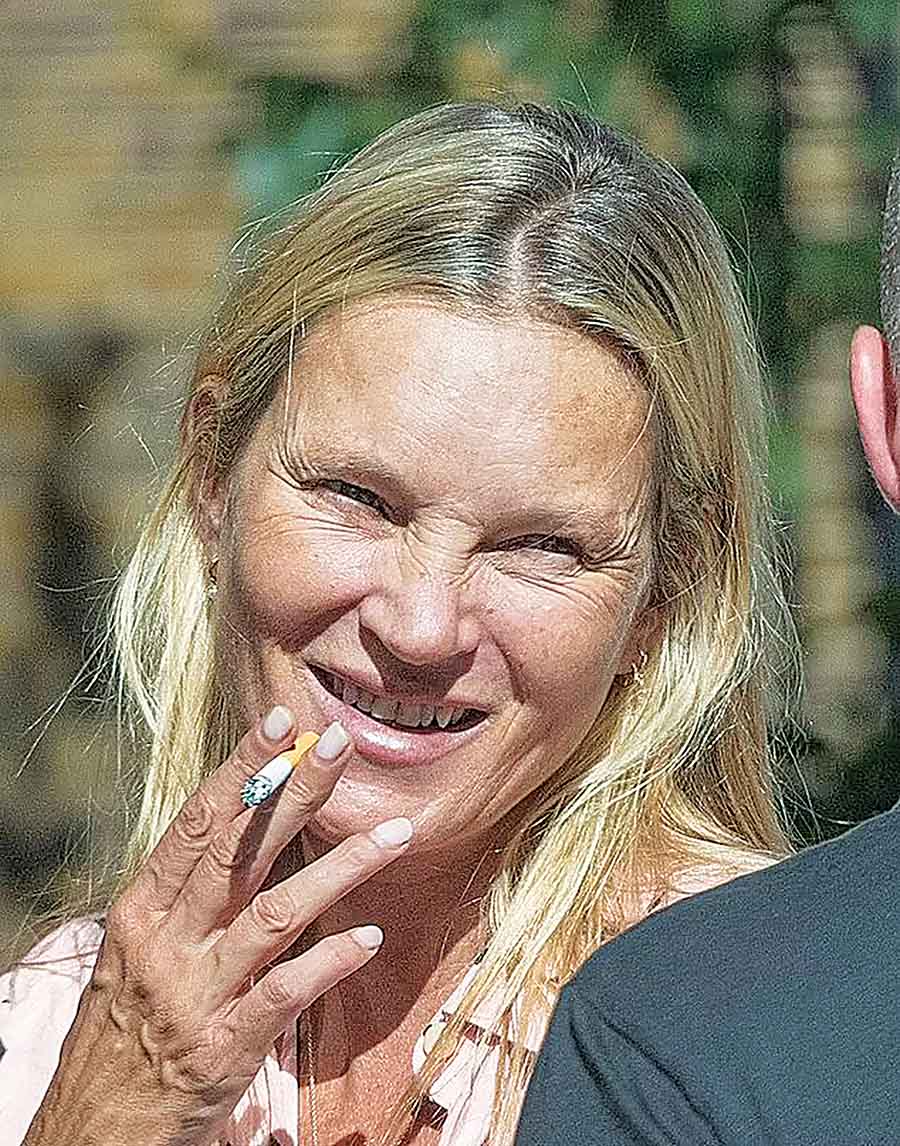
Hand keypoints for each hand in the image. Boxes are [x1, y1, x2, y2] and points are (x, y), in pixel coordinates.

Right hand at [24, 707, 410, 1145]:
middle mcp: (168, 942)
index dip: (242, 769)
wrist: (92, 1129)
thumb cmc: (124, 1024)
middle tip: (340, 744)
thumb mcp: (139, 946)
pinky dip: (330, 962)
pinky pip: (285, 993)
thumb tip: (244, 818)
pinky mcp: (225, 1046)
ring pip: (275, 914)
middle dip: (294, 792)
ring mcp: (198, 994)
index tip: (283, 722)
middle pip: (239, 851)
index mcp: (144, 908)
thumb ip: (190, 890)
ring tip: (395, 832)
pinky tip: (368, 937)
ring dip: (340, 868)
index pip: (198, 822)